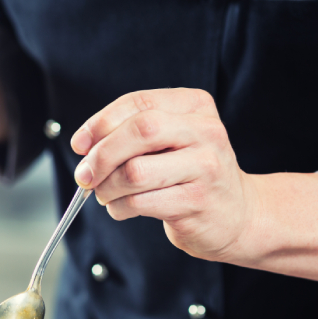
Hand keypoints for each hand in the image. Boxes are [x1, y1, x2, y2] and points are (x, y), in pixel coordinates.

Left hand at [71, 88, 258, 262]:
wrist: (237, 214)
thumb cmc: (192, 175)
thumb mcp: (169, 142)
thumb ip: (130, 135)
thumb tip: (84, 145)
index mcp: (195, 106)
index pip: (138, 103)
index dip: (100, 123)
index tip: (80, 144)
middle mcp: (205, 131)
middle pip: (138, 131)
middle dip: (101, 155)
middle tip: (85, 175)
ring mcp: (205, 167)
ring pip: (134, 171)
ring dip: (107, 187)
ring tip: (106, 194)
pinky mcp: (196, 201)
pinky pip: (140, 202)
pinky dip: (119, 208)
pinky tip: (122, 209)